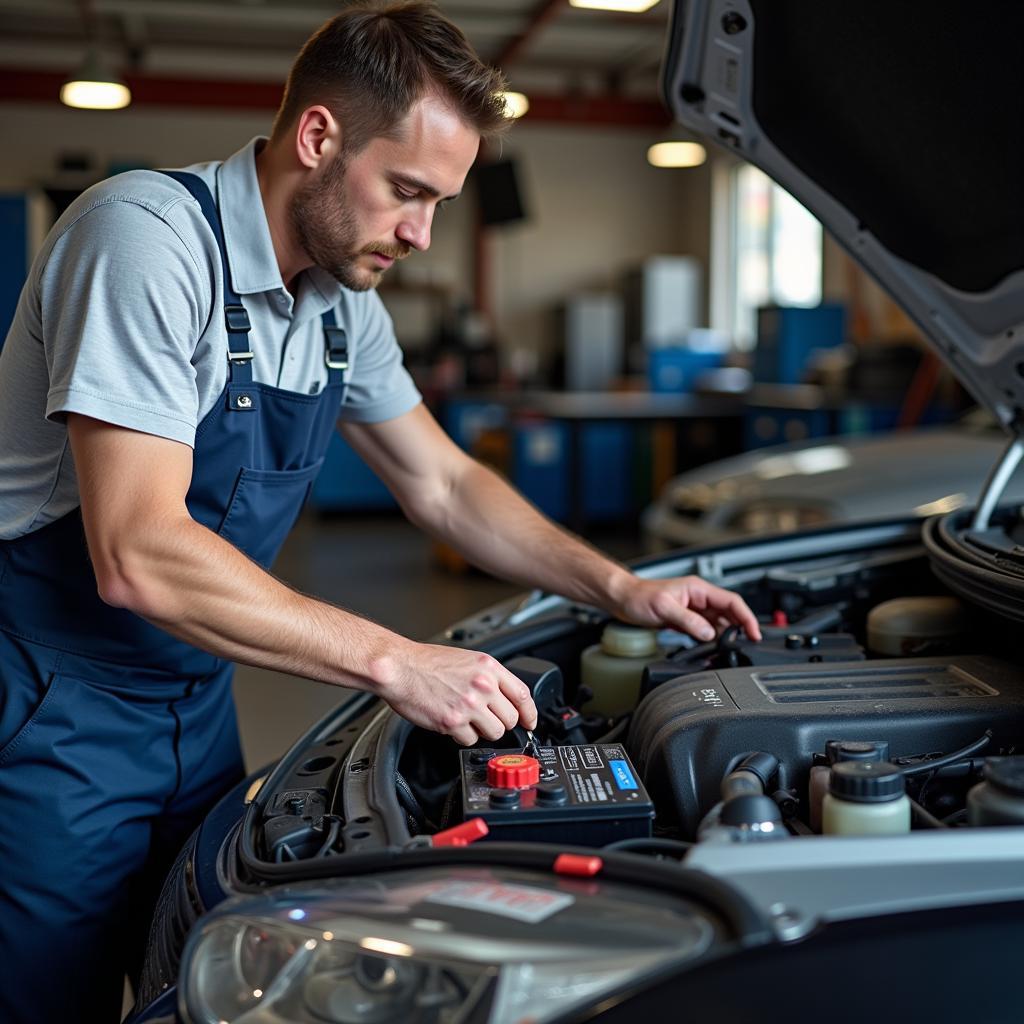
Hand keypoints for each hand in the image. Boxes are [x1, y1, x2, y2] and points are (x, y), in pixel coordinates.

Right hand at [371, 640, 538, 744]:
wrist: (399, 668)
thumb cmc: (427, 663)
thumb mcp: (467, 659)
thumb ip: (489, 677)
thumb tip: (505, 698)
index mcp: (489, 667)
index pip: (523, 695)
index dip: (530, 713)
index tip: (529, 722)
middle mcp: (483, 685)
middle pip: (510, 718)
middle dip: (500, 722)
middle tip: (485, 718)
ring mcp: (469, 705)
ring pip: (494, 732)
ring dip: (482, 730)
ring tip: (466, 719)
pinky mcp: (453, 722)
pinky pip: (471, 739)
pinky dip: (462, 735)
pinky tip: (451, 721)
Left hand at [610, 574, 761, 642]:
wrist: (622, 599)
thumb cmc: (639, 597)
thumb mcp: (664, 608)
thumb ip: (688, 621)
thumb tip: (709, 633)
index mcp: (698, 589)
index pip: (732, 601)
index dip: (747, 617)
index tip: (754, 633)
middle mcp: (699, 598)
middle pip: (729, 613)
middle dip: (740, 629)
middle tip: (745, 647)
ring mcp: (693, 609)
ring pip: (719, 623)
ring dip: (725, 636)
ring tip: (728, 650)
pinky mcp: (686, 620)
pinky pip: (706, 630)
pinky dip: (711, 640)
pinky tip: (711, 649)